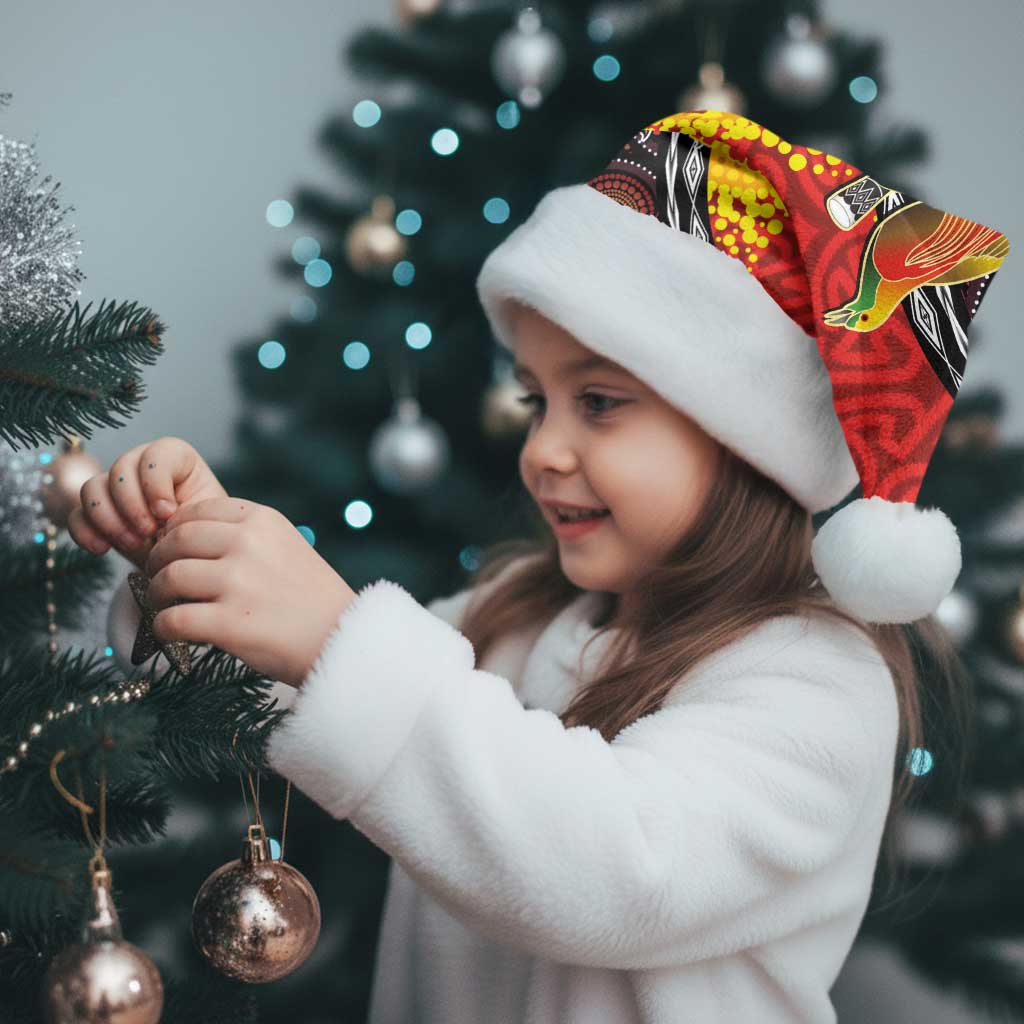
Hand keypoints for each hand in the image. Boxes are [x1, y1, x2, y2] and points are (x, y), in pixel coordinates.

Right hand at [67, 437, 227, 570]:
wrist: (188, 560)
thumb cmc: (203, 534)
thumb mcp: (206, 520)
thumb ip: (189, 510)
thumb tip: (162, 515)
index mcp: (176, 459)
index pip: (156, 454)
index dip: (156, 483)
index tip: (168, 513)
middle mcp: (141, 466)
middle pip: (120, 469)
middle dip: (132, 505)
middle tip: (148, 533)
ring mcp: (115, 488)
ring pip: (92, 488)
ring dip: (109, 519)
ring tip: (133, 544)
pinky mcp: (97, 514)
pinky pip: (76, 515)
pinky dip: (85, 532)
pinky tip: (102, 549)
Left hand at [143, 496, 357, 687]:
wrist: (343, 639)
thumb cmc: (312, 598)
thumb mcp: (287, 546)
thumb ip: (245, 536)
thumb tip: (184, 537)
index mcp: (263, 520)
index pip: (197, 511)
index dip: (175, 530)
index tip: (172, 548)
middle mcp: (248, 544)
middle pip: (176, 541)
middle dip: (158, 560)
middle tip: (157, 577)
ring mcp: (238, 583)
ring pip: (169, 578)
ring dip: (157, 594)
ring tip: (165, 605)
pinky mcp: (229, 623)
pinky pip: (172, 620)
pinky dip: (163, 627)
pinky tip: (170, 632)